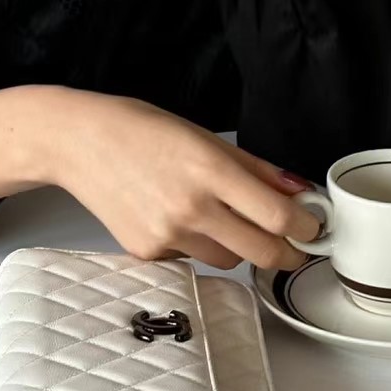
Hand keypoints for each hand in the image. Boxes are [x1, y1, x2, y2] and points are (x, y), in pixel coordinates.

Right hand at [51, 92, 323, 271]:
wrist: (78, 142)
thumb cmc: (140, 129)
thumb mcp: (205, 137)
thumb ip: (255, 168)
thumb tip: (298, 191)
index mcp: (210, 170)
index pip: (277, 216)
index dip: (305, 227)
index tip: (313, 227)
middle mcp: (190, 208)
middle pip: (262, 252)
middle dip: (286, 252)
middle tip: (292, 244)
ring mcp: (167, 235)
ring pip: (228, 261)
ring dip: (238, 247)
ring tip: (218, 218)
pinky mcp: (147, 254)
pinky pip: (191, 260)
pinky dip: (196, 245)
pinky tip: (175, 217)